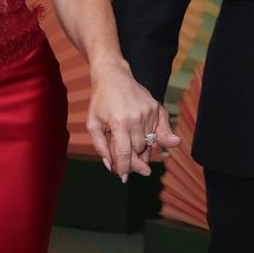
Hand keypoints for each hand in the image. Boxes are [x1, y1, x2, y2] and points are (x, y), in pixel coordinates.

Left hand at [86, 61, 180, 179]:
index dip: (124, 168)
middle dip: (132, 160)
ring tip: (134, 150)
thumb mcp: (92, 124)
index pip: (125, 153)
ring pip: (150, 143)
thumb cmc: (100, 101)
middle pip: (139, 150)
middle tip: (126, 164)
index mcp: (118, 122)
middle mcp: (136, 117)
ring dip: (142, 151)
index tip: (122, 177)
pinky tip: (157, 145)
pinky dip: (157, 140)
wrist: (113, 75)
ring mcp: (149, 112)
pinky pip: (160, 131)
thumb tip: (111, 167)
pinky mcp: (156, 107)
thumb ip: (101, 147)